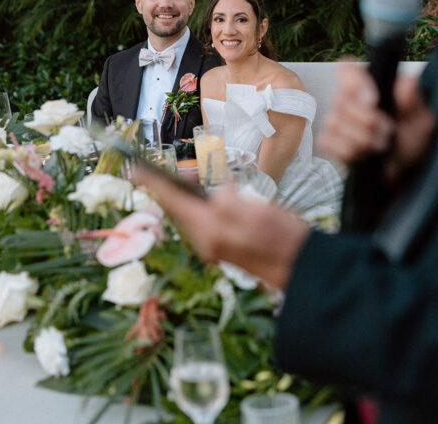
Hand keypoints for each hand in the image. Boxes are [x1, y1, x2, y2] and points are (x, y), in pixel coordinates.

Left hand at [132, 168, 308, 290]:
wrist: (302, 268)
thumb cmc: (282, 239)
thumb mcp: (255, 211)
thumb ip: (228, 199)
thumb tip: (218, 189)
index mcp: (209, 231)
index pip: (173, 201)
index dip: (154, 182)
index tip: (136, 168)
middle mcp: (205, 241)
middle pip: (179, 207)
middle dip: (179, 185)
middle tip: (194, 169)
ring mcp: (213, 246)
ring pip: (190, 213)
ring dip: (192, 193)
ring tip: (205, 178)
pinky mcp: (223, 246)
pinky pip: (203, 219)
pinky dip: (203, 203)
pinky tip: (219, 194)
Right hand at [318, 62, 435, 188]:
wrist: (403, 170)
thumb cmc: (410, 140)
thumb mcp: (420, 120)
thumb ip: (413, 101)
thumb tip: (408, 82)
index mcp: (369, 86)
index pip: (347, 69)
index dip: (355, 82)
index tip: (373, 101)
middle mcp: (349, 100)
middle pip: (340, 99)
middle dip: (367, 121)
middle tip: (387, 132)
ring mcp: (336, 120)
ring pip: (334, 123)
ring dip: (360, 139)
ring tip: (379, 146)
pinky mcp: (329, 141)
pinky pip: (328, 141)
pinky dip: (349, 151)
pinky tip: (363, 154)